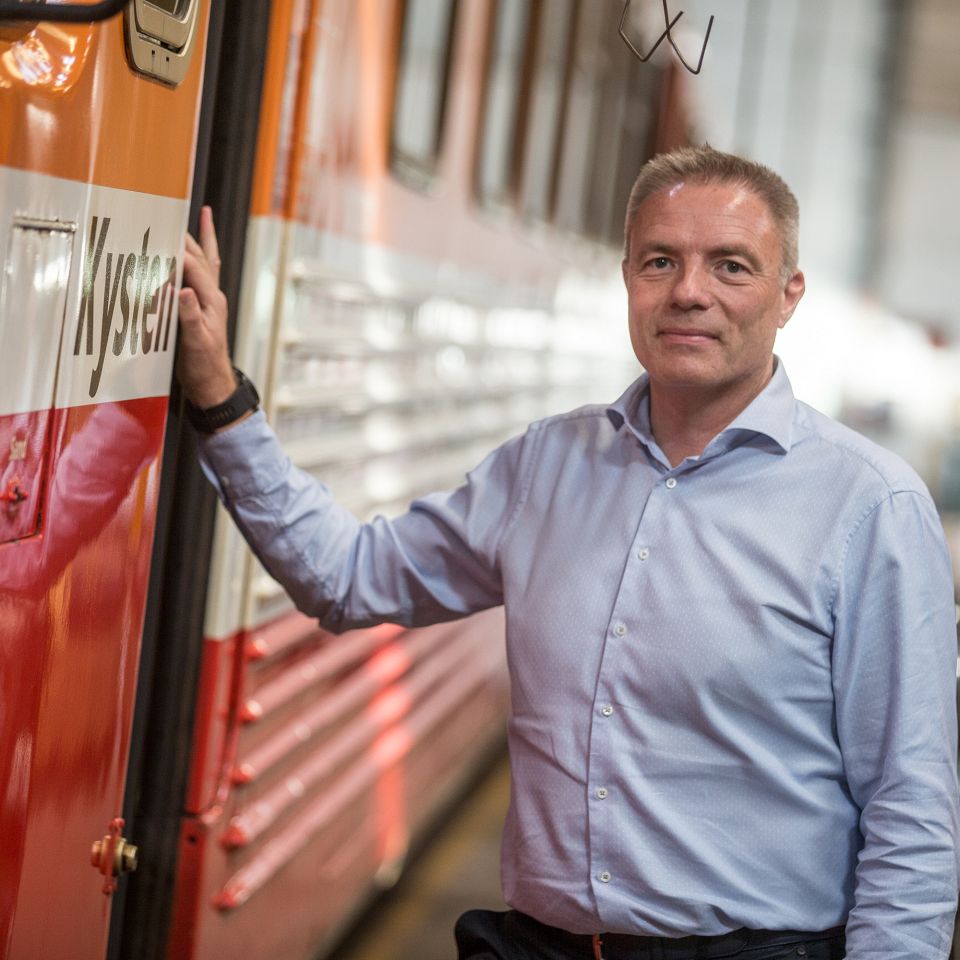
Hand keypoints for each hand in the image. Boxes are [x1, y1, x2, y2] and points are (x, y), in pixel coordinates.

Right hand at [177, 205, 236, 408]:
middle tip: (174, 211)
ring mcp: (209, 301)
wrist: (212, 383)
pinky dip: (199, 258)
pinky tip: (194, 250)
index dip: (177, 250)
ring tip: (202, 215)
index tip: (160, 231)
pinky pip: (202, 276)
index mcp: (212, 301)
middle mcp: (213, 296)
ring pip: (206, 263)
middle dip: (189, 235)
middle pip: (201, 258)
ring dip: (201, 240)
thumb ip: (189, 315)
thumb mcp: (195, 342)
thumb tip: (182, 290)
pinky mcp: (202, 307)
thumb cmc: (204, 365)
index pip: (193, 267)